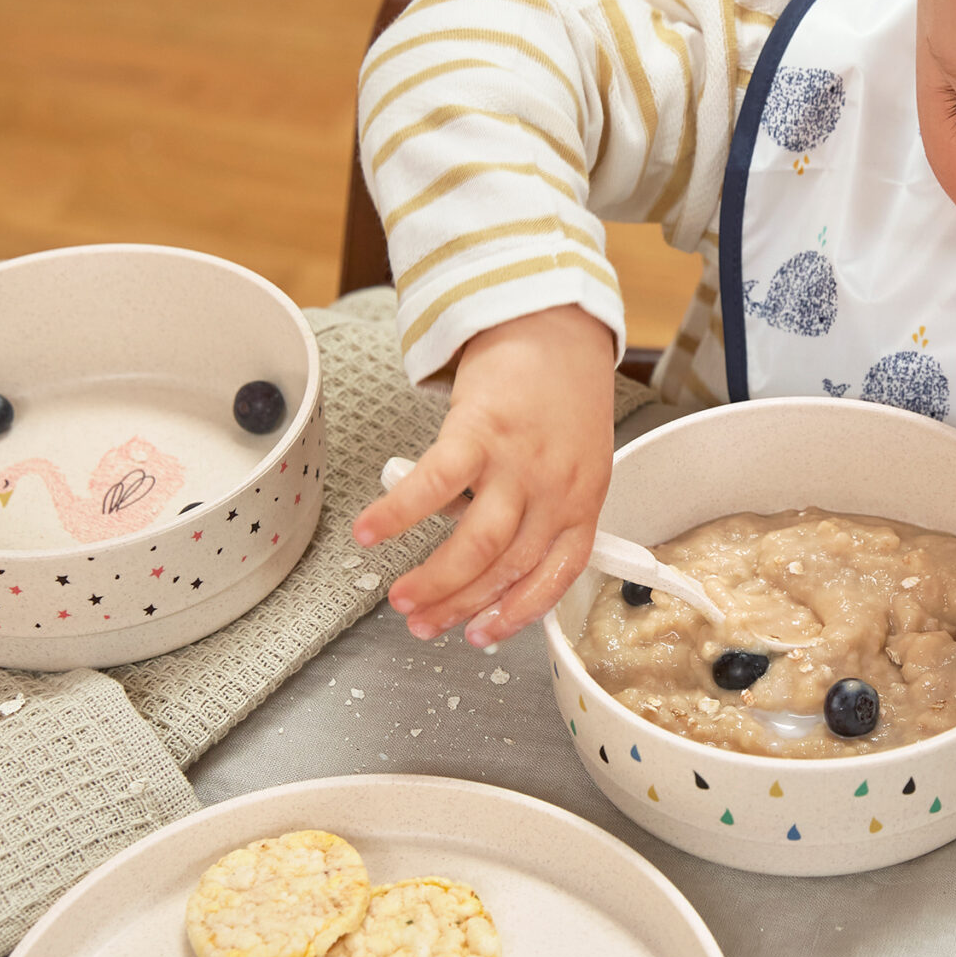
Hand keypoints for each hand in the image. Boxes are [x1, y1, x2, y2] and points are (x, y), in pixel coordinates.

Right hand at [352, 305, 616, 647]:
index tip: (481, 636)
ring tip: (401, 599)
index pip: (555, 574)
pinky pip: (434, 484)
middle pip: (506, 567)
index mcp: (584, 499)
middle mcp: (556, 488)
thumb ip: (545, 506)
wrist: (553, 320)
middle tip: (424, 625)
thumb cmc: (561, 390)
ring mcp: (519, 462)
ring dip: (434, 580)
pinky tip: (371, 532)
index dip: (517, 613)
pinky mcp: (479, 429)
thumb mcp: (577, 457)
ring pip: (475, 543)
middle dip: (460, 606)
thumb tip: (486, 551)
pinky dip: (399, 513)